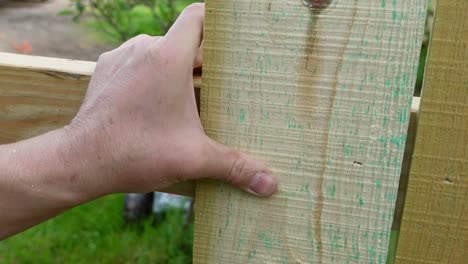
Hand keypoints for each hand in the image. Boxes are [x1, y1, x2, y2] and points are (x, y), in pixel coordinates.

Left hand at [68, 3, 276, 196]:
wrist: (80, 161)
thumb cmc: (135, 152)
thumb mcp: (193, 158)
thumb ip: (235, 166)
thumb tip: (270, 184)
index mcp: (168, 57)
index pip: (198, 16)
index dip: (217, 24)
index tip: (231, 41)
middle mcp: (143, 48)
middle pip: (183, 39)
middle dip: (202, 59)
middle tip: (220, 83)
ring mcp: (120, 57)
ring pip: (158, 49)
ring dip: (175, 67)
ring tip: (190, 94)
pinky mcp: (105, 70)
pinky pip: (136, 61)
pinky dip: (150, 73)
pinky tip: (156, 101)